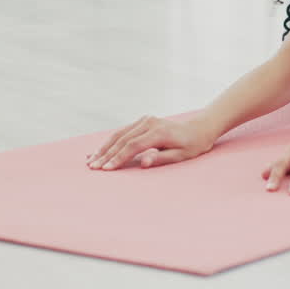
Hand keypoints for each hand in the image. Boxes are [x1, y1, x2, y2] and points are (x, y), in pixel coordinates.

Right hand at [87, 115, 215, 170]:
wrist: (199, 128)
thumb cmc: (192, 145)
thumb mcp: (181, 156)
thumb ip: (160, 158)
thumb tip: (143, 162)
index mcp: (159, 132)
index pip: (133, 146)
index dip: (118, 158)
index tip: (106, 169)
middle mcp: (149, 123)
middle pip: (123, 139)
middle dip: (106, 154)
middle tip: (93, 167)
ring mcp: (145, 120)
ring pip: (120, 134)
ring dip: (104, 147)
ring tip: (91, 160)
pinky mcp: (142, 121)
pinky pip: (123, 131)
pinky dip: (110, 141)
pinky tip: (100, 150)